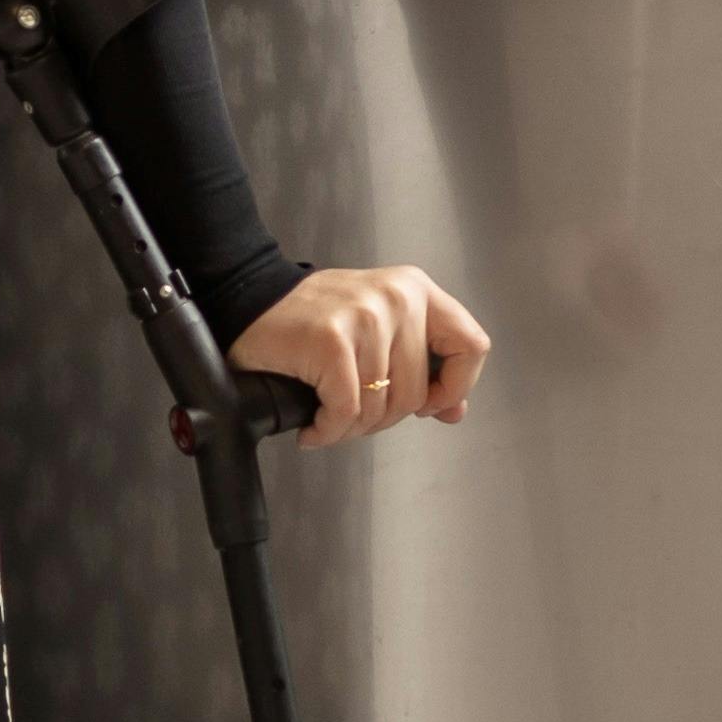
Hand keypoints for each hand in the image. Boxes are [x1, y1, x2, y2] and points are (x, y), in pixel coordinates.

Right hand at [230, 263, 490, 442]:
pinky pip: (346, 413)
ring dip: (349, 428)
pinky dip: (327, 431)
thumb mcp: (380, 329)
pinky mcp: (332, 342)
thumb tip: (454, 410)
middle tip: (351, 413)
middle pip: (416, 394)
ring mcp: (365, 318)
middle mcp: (397, 298)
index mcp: (416, 290)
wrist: (249, 301)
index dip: (455, 387)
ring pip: (380, 409)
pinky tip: (313, 426)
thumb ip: (423, 366)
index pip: (472, 346)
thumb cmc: (313, 320)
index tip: (429, 404)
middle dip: (383, 419)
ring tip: (328, 416)